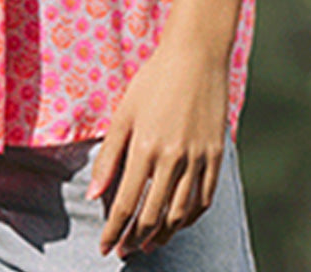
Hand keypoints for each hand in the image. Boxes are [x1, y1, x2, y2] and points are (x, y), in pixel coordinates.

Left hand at [87, 36, 229, 258]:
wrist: (195, 59)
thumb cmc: (153, 80)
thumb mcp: (123, 113)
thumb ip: (109, 156)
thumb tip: (93, 194)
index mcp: (145, 147)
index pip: (126, 203)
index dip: (114, 230)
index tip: (106, 247)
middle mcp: (173, 159)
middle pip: (153, 214)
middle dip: (135, 239)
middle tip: (124, 252)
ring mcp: (199, 159)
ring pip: (180, 213)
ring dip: (163, 234)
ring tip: (148, 245)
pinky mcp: (217, 156)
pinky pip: (205, 198)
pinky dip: (190, 217)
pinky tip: (178, 223)